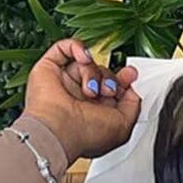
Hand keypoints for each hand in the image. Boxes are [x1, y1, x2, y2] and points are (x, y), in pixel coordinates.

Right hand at [22, 36, 141, 163]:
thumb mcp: (123, 126)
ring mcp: (63, 83)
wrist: (58, 131)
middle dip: (109, 79)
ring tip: (90, 90)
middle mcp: (78, 98)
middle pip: (101, 74)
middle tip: (108, 90)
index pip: (111, 88)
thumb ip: (133, 105)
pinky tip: (83, 59)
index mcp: (94, 113)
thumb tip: (134, 88)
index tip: (130, 75)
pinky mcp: (48, 70)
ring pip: (86, 63)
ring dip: (93, 72)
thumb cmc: (85, 135)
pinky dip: (77, 48)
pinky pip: (65, 48)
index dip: (122, 80)